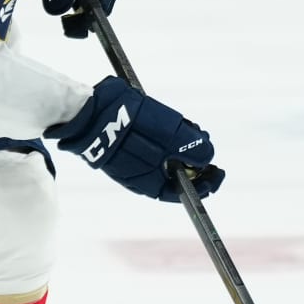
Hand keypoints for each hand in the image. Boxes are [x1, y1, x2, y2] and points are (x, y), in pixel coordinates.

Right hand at [46, 76, 222, 200]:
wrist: (86, 112)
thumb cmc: (127, 124)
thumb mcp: (169, 133)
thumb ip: (191, 146)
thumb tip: (208, 157)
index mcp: (148, 184)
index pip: (182, 192)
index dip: (204, 184)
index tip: (217, 170)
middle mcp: (137, 178)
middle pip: (173, 173)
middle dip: (192, 158)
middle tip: (201, 139)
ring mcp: (126, 162)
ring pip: (161, 158)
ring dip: (176, 144)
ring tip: (185, 125)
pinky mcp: (118, 147)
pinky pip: (145, 147)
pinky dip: (159, 138)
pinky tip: (162, 121)